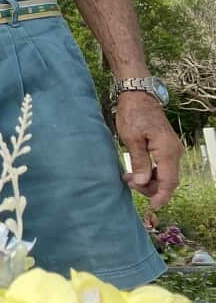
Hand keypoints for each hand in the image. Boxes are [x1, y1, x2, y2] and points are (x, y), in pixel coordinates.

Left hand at [115, 91, 181, 208]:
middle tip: (128, 183)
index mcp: (167, 151)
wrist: (138, 96)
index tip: (153, 207)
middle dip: (150, 188)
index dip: (162, 196)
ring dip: (149, 180)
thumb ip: (139, 161)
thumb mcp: (131, 138)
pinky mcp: (165, 147)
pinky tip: (134, 172)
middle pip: (168, 180)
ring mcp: (171, 149)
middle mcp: (174, 152)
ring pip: (165, 175)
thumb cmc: (133, 114)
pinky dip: (150, 173)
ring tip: (127, 178)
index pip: (169, 181)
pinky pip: (162, 166)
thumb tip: (143, 182)